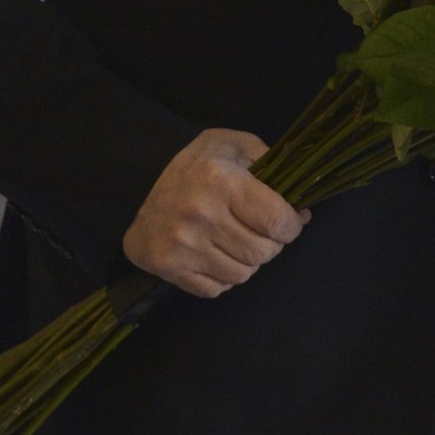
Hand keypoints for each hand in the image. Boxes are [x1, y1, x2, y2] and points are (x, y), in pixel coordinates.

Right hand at [121, 129, 308, 298]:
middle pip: (262, 252)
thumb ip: (268, 163)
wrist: (136, 181)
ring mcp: (182, 246)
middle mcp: (201, 216)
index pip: (276, 221)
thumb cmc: (197, 163)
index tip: (292, 221)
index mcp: (222, 181)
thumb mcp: (234, 145)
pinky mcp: (167, 268)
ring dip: (248, 262)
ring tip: (240, 241)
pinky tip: (217, 255)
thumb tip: (297, 200)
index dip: (292, 226)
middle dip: (273, 244)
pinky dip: (224, 277)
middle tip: (265, 232)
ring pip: (241, 274)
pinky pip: (215, 289)